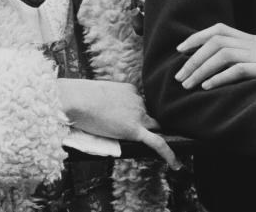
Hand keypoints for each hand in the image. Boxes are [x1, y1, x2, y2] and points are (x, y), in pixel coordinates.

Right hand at [56, 79, 178, 168]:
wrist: (79, 99)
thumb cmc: (81, 96)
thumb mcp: (98, 93)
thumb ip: (107, 101)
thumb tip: (103, 112)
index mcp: (131, 90)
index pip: (139, 104)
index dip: (135, 113)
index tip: (129, 119)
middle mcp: (138, 101)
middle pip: (149, 115)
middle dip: (147, 124)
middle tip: (135, 133)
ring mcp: (138, 114)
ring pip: (152, 127)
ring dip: (149, 134)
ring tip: (146, 145)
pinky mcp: (134, 130)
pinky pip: (157, 143)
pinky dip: (169, 154)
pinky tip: (176, 165)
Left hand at [175, 23, 255, 93]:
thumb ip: (248, 63)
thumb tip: (219, 74)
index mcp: (255, 40)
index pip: (220, 29)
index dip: (197, 37)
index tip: (180, 51)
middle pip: (216, 40)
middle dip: (193, 57)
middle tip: (179, 77)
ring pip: (223, 53)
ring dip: (200, 68)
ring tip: (188, 85)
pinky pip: (239, 69)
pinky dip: (219, 77)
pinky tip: (208, 87)